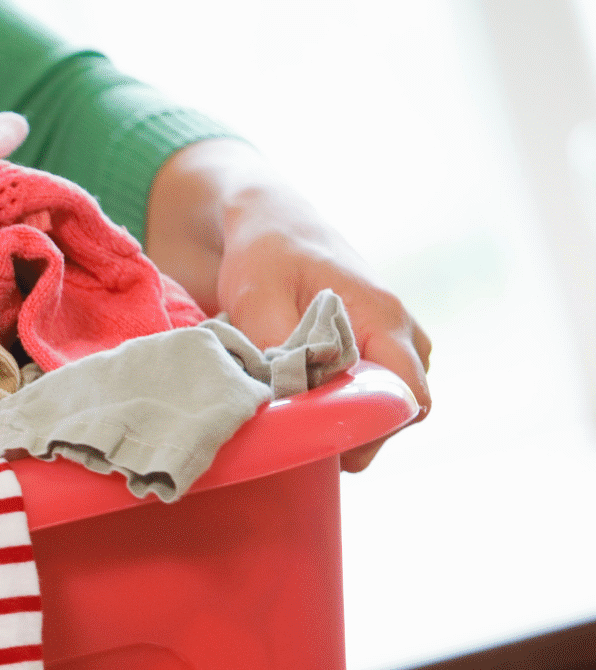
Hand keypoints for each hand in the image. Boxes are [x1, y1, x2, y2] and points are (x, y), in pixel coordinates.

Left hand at [146, 138, 431, 469]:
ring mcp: (390, 336)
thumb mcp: (259, 299)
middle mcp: (399, 328)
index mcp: (382, 316)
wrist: (269, 223)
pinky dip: (348, 402)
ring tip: (309, 426)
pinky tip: (309, 407)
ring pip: (392, 397)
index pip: (410, 392)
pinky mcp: (371, 343)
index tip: (338, 447)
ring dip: (356, 418)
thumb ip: (280, 351)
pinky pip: (375, 385)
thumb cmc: (266, 254)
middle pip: (405, 403)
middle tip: (315, 445)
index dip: (379, 429)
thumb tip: (293, 403)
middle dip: (366, 431)